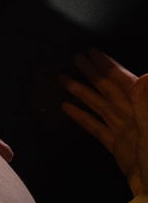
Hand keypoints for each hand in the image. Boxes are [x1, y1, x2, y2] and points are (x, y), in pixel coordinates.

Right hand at [64, 49, 147, 196]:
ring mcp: (128, 134)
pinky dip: (83, 117)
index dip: (108, 67)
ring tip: (64, 79)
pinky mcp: (120, 150)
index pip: (124, 84)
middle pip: (112, 92)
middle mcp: (137, 119)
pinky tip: (67, 108)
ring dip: (84, 93)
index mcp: (146, 112)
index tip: (91, 52)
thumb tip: (146, 75)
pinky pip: (98, 128)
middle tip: (74, 58)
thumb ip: (147, 105)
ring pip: (102, 107)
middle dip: (94, 75)